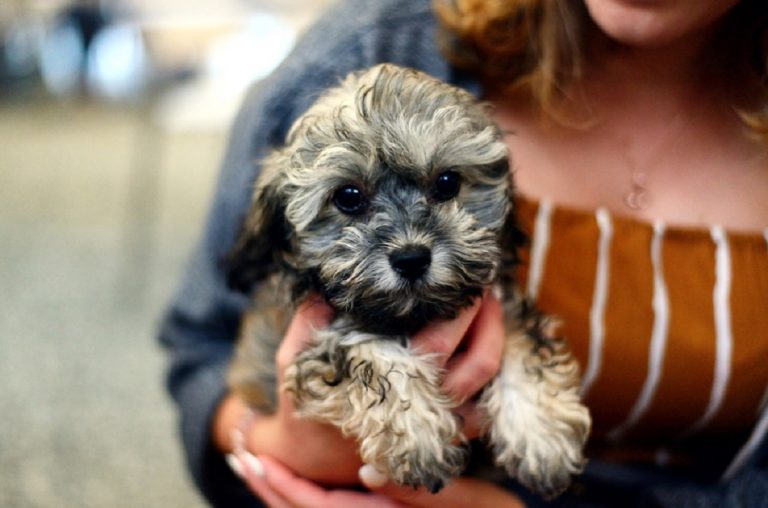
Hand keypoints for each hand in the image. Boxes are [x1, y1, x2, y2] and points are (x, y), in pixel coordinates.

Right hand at [218, 291, 506, 490]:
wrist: (314, 459)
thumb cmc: (307, 404)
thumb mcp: (293, 362)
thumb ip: (307, 324)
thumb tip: (324, 289)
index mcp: (391, 383)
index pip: (441, 340)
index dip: (463, 309)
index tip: (465, 277)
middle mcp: (425, 406)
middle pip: (479, 359)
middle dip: (489, 315)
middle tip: (484, 283)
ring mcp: (441, 424)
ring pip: (488, 382)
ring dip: (497, 339)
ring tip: (490, 305)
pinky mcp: (448, 434)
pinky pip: (486, 403)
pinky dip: (492, 372)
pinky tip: (484, 340)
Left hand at [232, 455, 524, 507]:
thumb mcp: (463, 502)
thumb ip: (415, 492)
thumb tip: (366, 472)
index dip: (283, 485)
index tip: (255, 459)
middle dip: (270, 488)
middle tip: (242, 457)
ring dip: (282, 492)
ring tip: (258, 467)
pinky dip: (308, 496)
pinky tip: (300, 481)